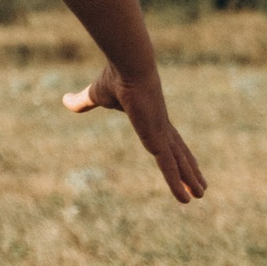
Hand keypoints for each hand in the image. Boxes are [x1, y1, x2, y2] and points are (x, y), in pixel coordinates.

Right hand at [62, 58, 204, 203]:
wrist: (129, 66)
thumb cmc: (115, 77)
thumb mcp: (95, 95)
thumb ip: (83, 102)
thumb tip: (64, 101)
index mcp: (151, 118)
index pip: (167, 139)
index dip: (175, 151)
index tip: (185, 160)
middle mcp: (161, 127)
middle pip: (179, 154)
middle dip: (189, 169)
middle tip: (200, 184)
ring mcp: (161, 135)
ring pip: (179, 164)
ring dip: (190, 180)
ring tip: (201, 194)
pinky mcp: (157, 140)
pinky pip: (169, 168)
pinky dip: (178, 184)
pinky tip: (187, 198)